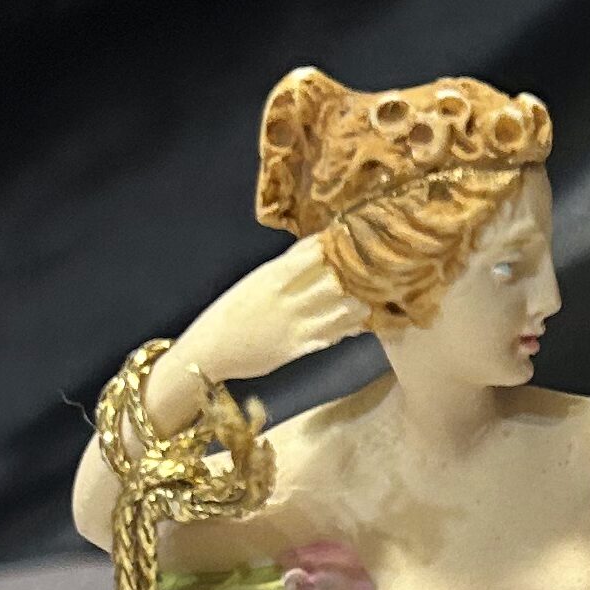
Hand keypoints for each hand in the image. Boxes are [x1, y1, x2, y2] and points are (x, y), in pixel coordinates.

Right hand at [172, 238, 366, 405]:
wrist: (211, 351)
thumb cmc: (232, 312)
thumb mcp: (256, 280)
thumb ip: (288, 265)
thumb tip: (318, 245)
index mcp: (273, 275)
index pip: (315, 252)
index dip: (339, 245)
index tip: (357, 238)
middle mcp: (288, 298)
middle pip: (336, 279)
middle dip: (358, 273)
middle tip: (378, 268)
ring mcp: (297, 324)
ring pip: (343, 309)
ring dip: (362, 301)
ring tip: (375, 294)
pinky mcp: (301, 347)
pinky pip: (335, 335)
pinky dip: (352, 326)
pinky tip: (362, 320)